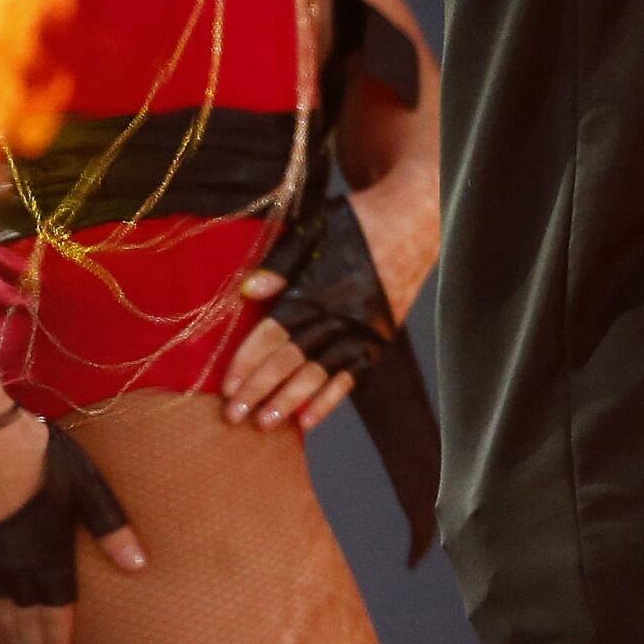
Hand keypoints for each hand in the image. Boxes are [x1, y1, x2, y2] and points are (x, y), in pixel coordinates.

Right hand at [0, 412, 145, 643]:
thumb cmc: (44, 459)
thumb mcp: (87, 487)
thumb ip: (111, 526)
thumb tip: (139, 564)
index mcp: (48, 553)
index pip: (55, 606)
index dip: (57, 636)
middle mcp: (14, 564)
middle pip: (24, 614)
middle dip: (34, 643)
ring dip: (9, 630)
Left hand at [223, 176, 424, 435]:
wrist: (416, 220)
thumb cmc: (358, 221)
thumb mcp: (315, 227)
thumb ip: (281, 262)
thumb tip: (248, 291)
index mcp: (318, 288)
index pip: (275, 334)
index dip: (249, 361)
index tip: (227, 386)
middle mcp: (340, 315)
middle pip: (292, 360)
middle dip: (260, 390)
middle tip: (233, 416)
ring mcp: (362, 330)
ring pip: (319, 374)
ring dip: (290, 401)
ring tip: (264, 423)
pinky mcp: (379, 339)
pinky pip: (350, 376)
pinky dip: (329, 399)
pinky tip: (308, 420)